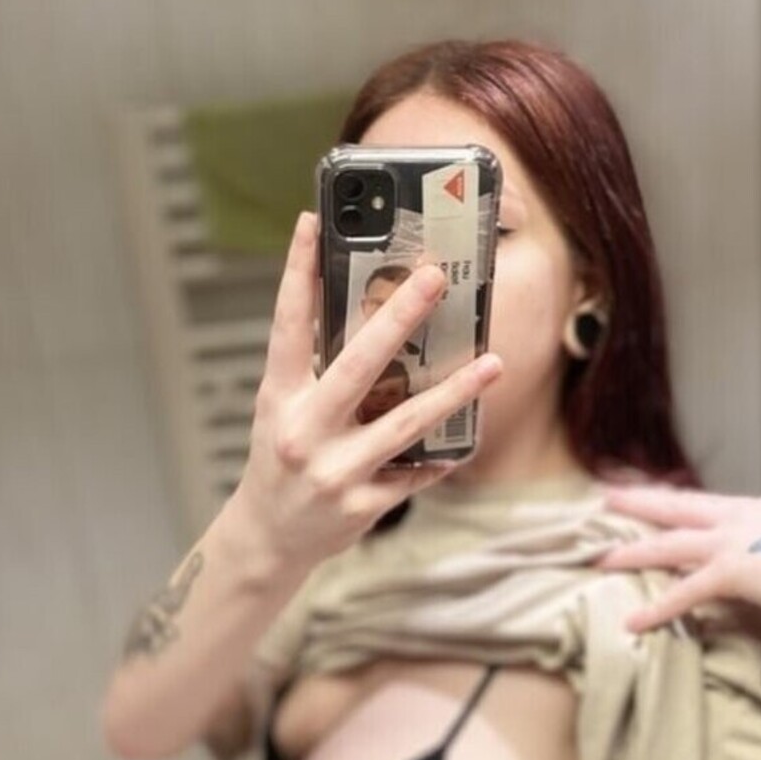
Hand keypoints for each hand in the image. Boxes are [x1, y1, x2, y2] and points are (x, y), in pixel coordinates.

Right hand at [233, 212, 502, 567]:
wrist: (267, 538)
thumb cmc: (281, 460)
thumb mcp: (281, 407)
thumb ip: (314, 368)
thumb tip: (368, 317)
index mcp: (279, 397)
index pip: (287, 324)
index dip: (297, 271)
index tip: (314, 221)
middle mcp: (304, 431)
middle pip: (357, 365)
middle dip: (397, 318)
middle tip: (434, 277)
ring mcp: (335, 471)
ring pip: (404, 424)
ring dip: (453, 392)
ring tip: (492, 363)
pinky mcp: (362, 506)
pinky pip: (415, 473)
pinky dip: (442, 455)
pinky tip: (467, 437)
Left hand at [595, 484, 760, 633]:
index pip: (710, 503)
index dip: (679, 500)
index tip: (654, 495)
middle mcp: (746, 519)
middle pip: (678, 507)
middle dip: (639, 502)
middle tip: (605, 496)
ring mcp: (737, 542)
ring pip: (669, 545)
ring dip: (631, 554)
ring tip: (600, 560)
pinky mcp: (734, 572)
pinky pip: (683, 593)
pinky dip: (656, 610)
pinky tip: (632, 624)